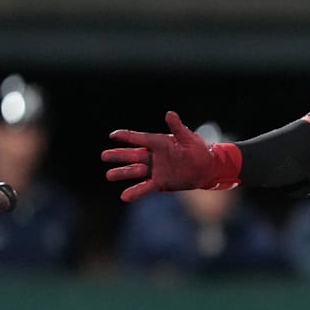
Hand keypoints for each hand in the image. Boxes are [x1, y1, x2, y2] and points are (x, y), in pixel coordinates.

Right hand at [102, 111, 225, 201]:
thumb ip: (177, 127)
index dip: (126, 137)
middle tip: (104, 155)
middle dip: (119, 155)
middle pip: (132, 155)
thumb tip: (169, 113)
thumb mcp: (188, 137)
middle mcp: (154, 156)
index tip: (112, 135)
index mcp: (159, 142)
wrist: (206, 168)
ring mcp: (155, 170)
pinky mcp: (160, 182)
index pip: (139, 138)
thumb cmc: (198, 149)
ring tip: (109, 175)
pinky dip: (135, 192)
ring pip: (135, 171)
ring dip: (123, 173)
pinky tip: (124, 196)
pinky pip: (145, 187)